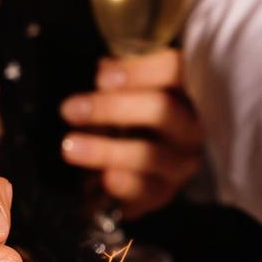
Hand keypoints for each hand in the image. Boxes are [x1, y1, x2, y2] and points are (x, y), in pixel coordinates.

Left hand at [60, 50, 203, 218]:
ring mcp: (181, 162)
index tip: (101, 77)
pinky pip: (147, 190)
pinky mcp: (165, 192)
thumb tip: (103, 68)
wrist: (133, 170)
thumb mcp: (125, 92)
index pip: (177, 71)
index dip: (141, 71)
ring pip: (150, 154)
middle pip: (161, 110)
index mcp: (186, 92)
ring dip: (106, 150)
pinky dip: (124, 184)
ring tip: (70, 146)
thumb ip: (118, 79)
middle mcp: (191, 127)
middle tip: (70, 110)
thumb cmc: (129, 119)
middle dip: (112, 108)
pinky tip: (104, 178)